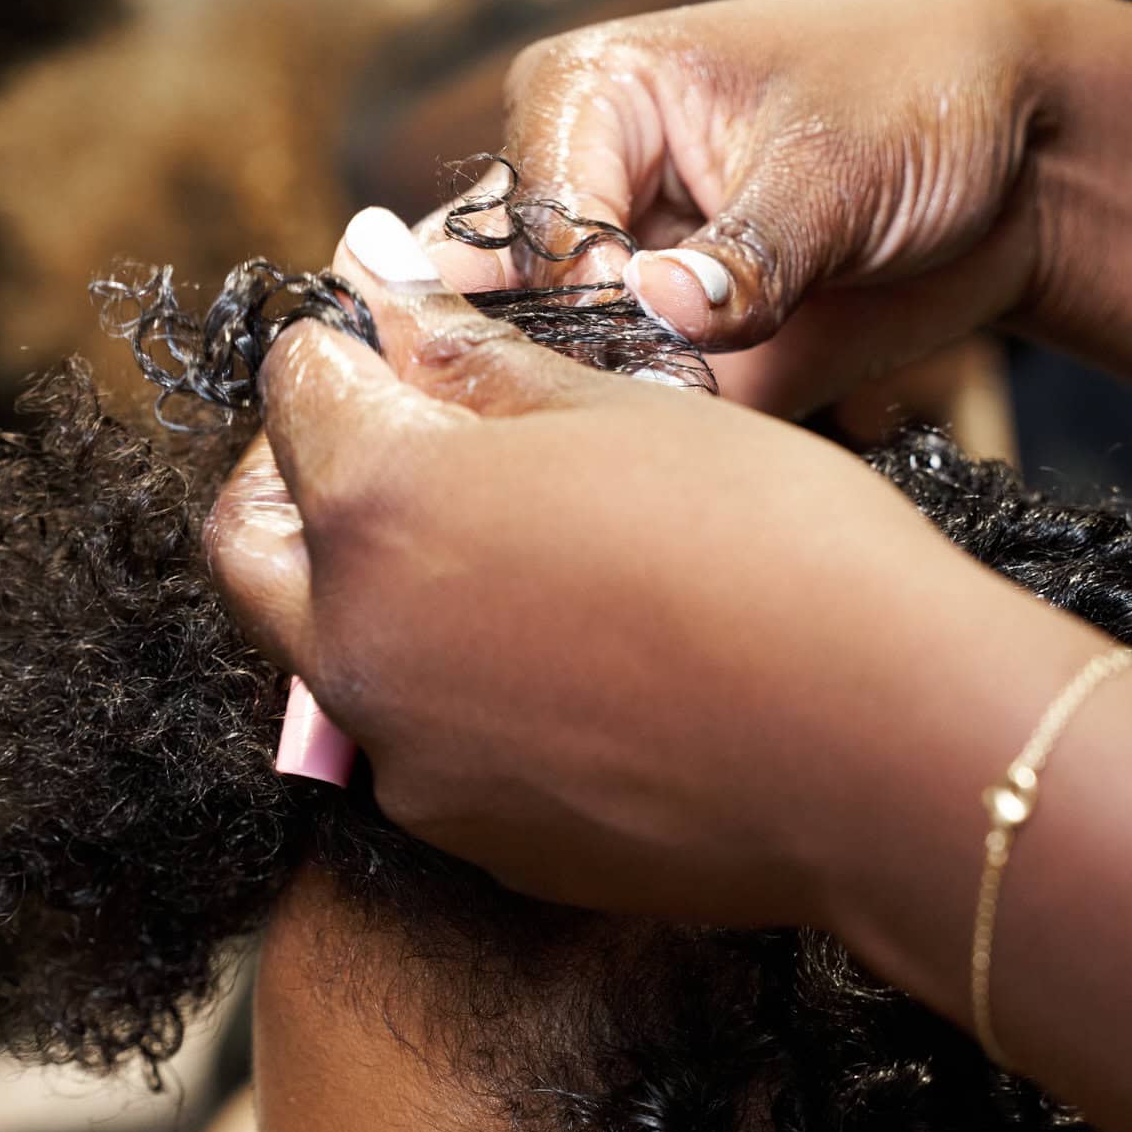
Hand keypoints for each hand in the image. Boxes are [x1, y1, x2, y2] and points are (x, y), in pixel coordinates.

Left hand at [208, 210, 1088, 930]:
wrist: (881, 751)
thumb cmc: (777, 548)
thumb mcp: (624, 411)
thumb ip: (475, 360)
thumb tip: (381, 293)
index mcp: (381, 501)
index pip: (293, 387)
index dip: (348, 347)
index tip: (401, 344)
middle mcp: (356, 642)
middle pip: (250, 542)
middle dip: (295, 480)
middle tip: (394, 449)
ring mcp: (406, 758)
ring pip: (327, 655)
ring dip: (370, 593)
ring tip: (500, 561)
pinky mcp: (467, 838)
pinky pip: (414, 746)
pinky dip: (446, 691)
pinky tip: (558, 664)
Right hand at [452, 0, 1053, 414]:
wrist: (1014, 168)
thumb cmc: (921, 97)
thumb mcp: (837, 164)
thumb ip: (748, 252)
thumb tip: (662, 312)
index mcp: (586, 100)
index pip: (528, 224)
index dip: (574, 300)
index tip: (646, 346)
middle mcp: (580, 199)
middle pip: (504, 311)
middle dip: (552, 377)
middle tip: (631, 416)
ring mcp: (619, 296)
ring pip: (555, 387)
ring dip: (603, 434)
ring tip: (675, 449)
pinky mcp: (672, 374)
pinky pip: (633, 438)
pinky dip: (657, 471)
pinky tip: (695, 486)